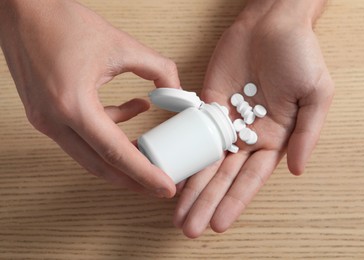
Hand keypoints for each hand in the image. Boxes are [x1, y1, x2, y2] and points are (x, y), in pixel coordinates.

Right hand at [0, 0, 179, 197]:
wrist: (22, 9)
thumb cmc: (62, 22)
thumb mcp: (120, 45)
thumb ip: (157, 68)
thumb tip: (177, 90)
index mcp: (72, 105)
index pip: (116, 152)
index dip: (144, 174)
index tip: (164, 189)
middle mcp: (54, 120)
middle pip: (100, 165)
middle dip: (132, 179)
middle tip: (157, 184)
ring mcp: (45, 119)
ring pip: (89, 153)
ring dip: (120, 155)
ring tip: (148, 150)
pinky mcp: (45, 113)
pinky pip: (81, 135)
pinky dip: (108, 130)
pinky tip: (133, 110)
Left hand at [174, 0, 333, 236]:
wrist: (271, 24)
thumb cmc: (300, 55)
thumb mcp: (316, 94)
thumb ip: (307, 134)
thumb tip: (297, 170)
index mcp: (275, 138)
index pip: (251, 178)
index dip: (235, 201)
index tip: (219, 224)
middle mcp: (248, 136)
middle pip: (224, 177)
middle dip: (207, 202)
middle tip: (190, 228)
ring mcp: (226, 122)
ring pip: (206, 161)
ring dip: (193, 187)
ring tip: (178, 214)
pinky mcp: (208, 105)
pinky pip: (194, 133)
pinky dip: (185, 154)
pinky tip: (174, 174)